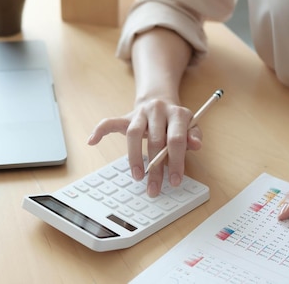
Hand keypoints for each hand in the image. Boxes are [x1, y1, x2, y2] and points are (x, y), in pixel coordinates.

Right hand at [87, 98, 202, 196]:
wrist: (160, 100)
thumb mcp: (191, 125)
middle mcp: (157, 110)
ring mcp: (140, 113)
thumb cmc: (176, 120)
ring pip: (133, 134)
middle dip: (156, 168)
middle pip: (155, 140)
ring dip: (134, 158)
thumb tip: (196, 145)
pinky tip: (92, 141)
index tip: (174, 181)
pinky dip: (100, 131)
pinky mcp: (126, 117)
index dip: (176, 161)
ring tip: (138, 176)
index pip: (176, 139)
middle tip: (155, 187)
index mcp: (177, 113)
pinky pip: (110, 122)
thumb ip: (194, 136)